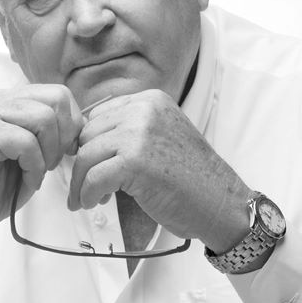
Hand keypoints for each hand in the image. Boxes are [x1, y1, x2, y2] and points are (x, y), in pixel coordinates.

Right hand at [0, 84, 82, 288]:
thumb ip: (53, 130)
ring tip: (36, 171)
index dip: (72, 125)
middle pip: (56, 99)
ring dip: (48, 153)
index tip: (64, 152)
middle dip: (64, 136)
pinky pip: (26, 142)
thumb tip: (83, 123)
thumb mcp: (35, 151)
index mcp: (10, 99)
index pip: (59, 93)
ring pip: (43, 118)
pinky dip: (34, 166)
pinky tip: (26, 178)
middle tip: (50, 163)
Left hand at [69, 89, 250, 251]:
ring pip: (86, 156)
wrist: (220, 202)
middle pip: (88, 134)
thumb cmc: (191, 177)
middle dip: (83, 163)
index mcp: (150, 100)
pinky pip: (93, 177)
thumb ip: (131, 130)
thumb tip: (86, 142)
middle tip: (87, 185)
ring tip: (87, 198)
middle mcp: (144, 110)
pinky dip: (87, 194)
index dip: (90, 143)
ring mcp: (139, 134)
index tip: (90, 164)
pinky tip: (94, 202)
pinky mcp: (135, 162)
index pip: (100, 115)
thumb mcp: (162, 136)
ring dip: (80, 182)